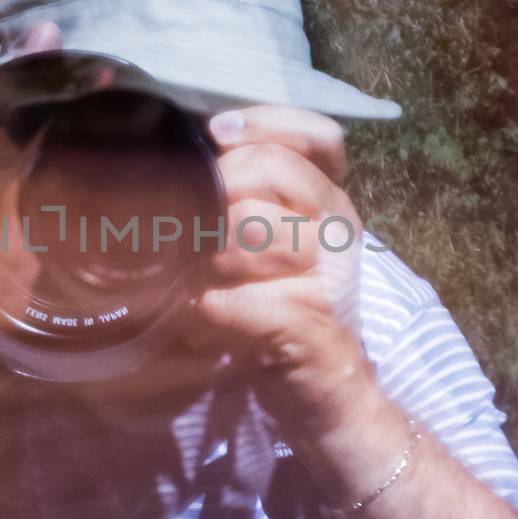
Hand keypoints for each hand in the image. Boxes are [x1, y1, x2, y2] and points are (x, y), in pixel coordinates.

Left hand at [192, 104, 384, 444]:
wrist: (326, 395)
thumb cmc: (278, 311)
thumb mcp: (268, 247)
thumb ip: (243, 198)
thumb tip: (178, 156)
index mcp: (330, 202)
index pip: (317, 137)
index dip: (265, 123)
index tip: (215, 134)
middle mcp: (340, 229)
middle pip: (265, 172)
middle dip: (212, 199)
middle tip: (189, 238)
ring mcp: (330, 278)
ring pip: (244, 233)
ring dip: (201, 261)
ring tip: (195, 286)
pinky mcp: (310, 326)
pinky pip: (235, 300)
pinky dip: (205, 310)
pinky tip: (200, 320)